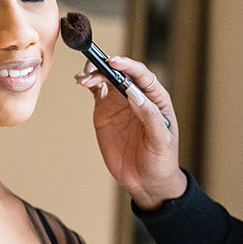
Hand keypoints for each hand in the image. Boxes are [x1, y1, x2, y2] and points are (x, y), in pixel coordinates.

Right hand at [75, 54, 186, 210]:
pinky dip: (89, 84)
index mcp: (156, 99)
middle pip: (122, 73)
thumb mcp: (161, 140)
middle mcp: (138, 97)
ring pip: (107, 79)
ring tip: (83, 78)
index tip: (114, 62)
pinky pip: (97, 92)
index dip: (128, 66)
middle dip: (106, 67)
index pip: (142, 76)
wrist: (145, 180)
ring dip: (95, 74)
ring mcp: (120, 104)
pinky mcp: (106, 113)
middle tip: (92, 69)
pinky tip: (81, 81)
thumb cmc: (161, 160)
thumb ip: (149, 115)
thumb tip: (133, 93)